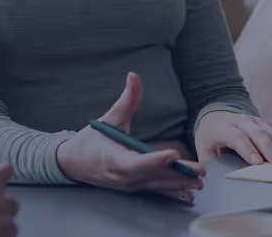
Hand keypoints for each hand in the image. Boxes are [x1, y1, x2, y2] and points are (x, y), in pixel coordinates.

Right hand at [55, 72, 205, 201]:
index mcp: (114, 159)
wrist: (72, 163)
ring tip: (199, 183)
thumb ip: (126, 99)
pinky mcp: (133, 188)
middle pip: (152, 176)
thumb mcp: (108, 118)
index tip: (173, 155)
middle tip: (199, 171)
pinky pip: (154, 191)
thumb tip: (134, 76)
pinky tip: (188, 195)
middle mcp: (122, 176)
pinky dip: (171, 193)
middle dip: (177, 174)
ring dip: (179, 185)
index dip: (155, 160)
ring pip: (156, 186)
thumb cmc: (90, 140)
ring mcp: (128, 185)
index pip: (136, 163)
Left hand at [195, 111, 271, 164]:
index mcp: (224, 129)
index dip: (248, 149)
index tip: (257, 162)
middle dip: (269, 147)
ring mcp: (253, 120)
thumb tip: (210, 177)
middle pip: (257, 133)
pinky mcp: (262, 122)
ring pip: (269, 130)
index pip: (238, 138)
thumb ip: (208, 163)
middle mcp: (240, 121)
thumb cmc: (210, 139)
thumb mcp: (204, 151)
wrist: (215, 118)